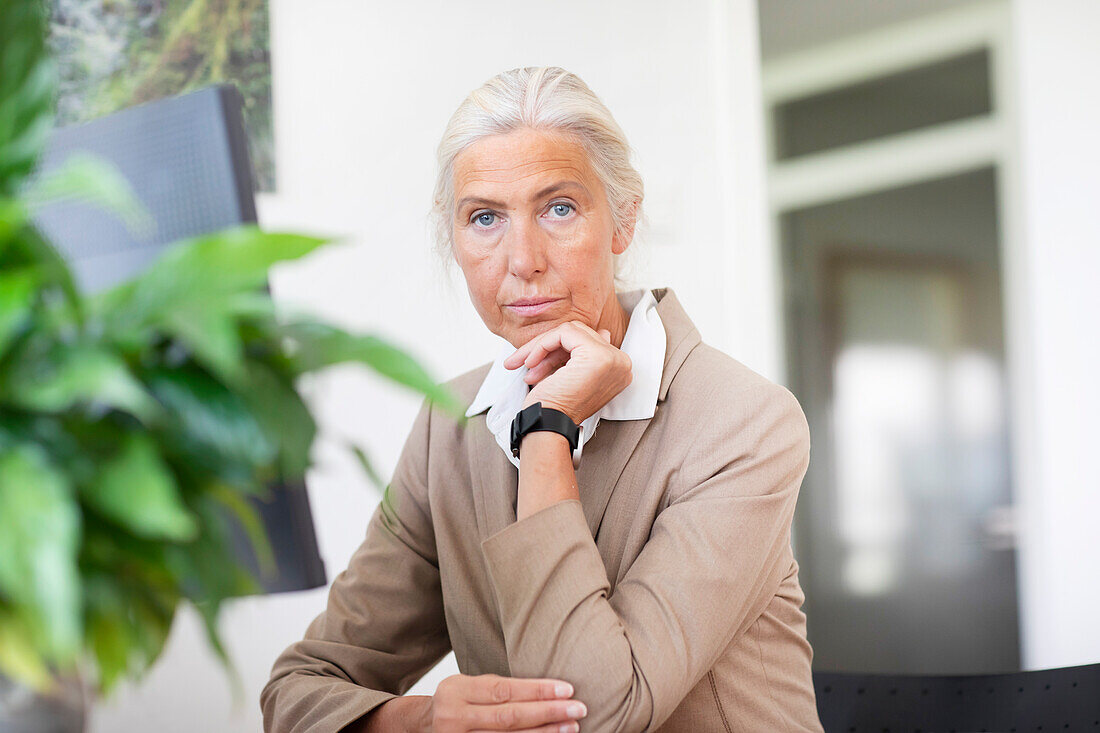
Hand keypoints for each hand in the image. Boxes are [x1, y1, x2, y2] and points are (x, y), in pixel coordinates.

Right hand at [422, 673, 586, 731]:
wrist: (423, 726)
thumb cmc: (455, 701)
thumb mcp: (469, 685)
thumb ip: (499, 689)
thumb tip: (546, 691)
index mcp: (457, 691)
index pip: (504, 691)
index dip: (537, 690)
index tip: (567, 689)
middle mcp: (455, 718)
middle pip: (509, 717)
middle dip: (547, 713)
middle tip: (578, 709)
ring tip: (571, 727)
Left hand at [503, 321, 632, 424]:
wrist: (550, 426)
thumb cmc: (556, 408)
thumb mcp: (574, 376)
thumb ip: (584, 354)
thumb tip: (597, 333)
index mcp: (619, 369)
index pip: (588, 341)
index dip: (559, 350)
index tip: (538, 365)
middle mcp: (621, 363)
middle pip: (579, 334)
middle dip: (548, 347)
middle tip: (527, 363)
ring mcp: (612, 358)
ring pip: (570, 331)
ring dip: (541, 347)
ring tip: (526, 365)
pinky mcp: (596, 355)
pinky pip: (563, 333)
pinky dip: (542, 345)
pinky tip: (531, 363)